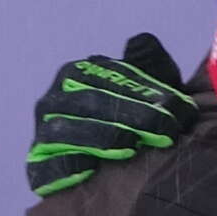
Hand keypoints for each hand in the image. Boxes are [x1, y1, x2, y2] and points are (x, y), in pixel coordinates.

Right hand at [24, 34, 198, 195]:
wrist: (113, 175)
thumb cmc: (135, 123)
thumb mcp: (148, 91)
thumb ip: (150, 65)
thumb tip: (141, 40)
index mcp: (80, 74)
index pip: (111, 77)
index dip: (146, 91)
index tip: (178, 107)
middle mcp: (55, 99)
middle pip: (92, 102)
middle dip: (133, 114)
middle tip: (167, 129)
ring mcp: (43, 132)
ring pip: (66, 130)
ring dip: (102, 137)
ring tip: (132, 146)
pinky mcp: (38, 164)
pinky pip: (46, 165)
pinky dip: (65, 166)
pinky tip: (90, 171)